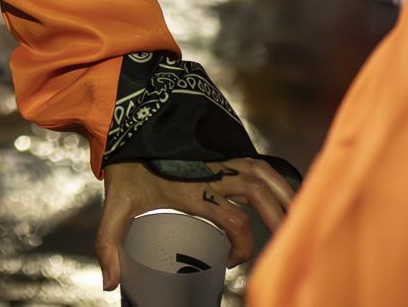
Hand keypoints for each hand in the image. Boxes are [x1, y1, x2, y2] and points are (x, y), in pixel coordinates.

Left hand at [97, 157, 297, 288]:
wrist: (124, 122)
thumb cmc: (124, 167)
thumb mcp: (116, 206)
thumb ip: (109, 245)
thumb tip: (110, 285)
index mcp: (191, 191)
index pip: (234, 221)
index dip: (242, 247)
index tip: (230, 261)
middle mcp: (211, 172)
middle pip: (258, 194)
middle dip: (279, 218)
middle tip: (288, 240)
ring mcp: (219, 157)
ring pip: (262, 172)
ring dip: (284, 193)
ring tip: (297, 214)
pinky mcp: (221, 148)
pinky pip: (256, 160)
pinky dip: (274, 175)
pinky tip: (284, 191)